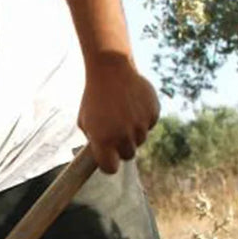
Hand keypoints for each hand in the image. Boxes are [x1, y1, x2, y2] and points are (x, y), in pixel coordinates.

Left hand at [76, 55, 160, 173]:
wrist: (110, 70)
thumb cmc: (94, 98)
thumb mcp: (85, 121)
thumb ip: (95, 141)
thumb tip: (103, 156)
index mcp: (103, 140)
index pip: (110, 168)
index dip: (109, 164)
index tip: (108, 159)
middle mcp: (123, 135)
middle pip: (128, 155)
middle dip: (122, 147)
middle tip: (115, 132)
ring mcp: (140, 124)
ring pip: (140, 140)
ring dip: (133, 132)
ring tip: (123, 114)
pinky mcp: (153, 113)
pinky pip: (150, 124)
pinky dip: (144, 118)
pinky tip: (133, 105)